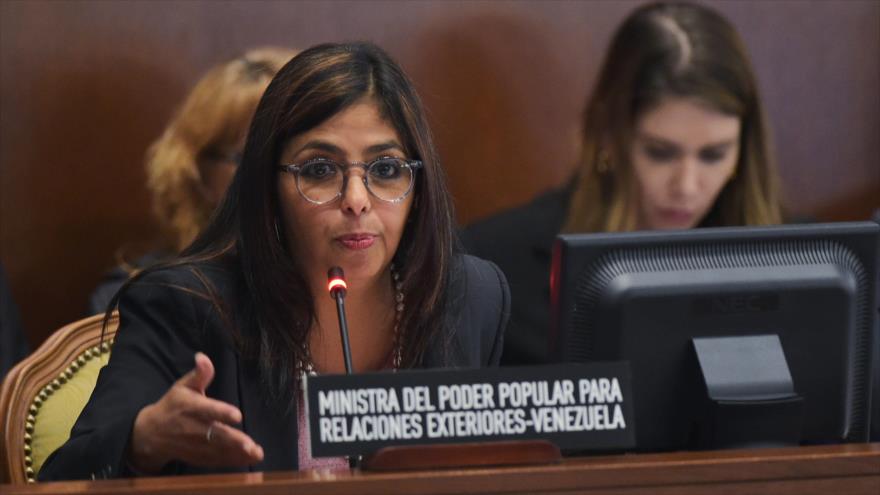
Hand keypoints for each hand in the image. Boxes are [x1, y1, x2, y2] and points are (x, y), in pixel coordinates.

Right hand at [128, 352, 263, 473]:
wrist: (151, 434)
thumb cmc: (172, 406)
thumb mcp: (182, 386)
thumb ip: (199, 374)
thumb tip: (203, 356)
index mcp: (190, 407)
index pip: (208, 410)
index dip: (222, 413)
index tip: (237, 415)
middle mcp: (193, 428)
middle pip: (215, 435)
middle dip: (233, 440)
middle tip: (250, 444)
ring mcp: (195, 445)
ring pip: (218, 451)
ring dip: (237, 454)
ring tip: (256, 453)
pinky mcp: (198, 457)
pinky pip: (216, 461)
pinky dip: (232, 462)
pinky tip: (249, 460)